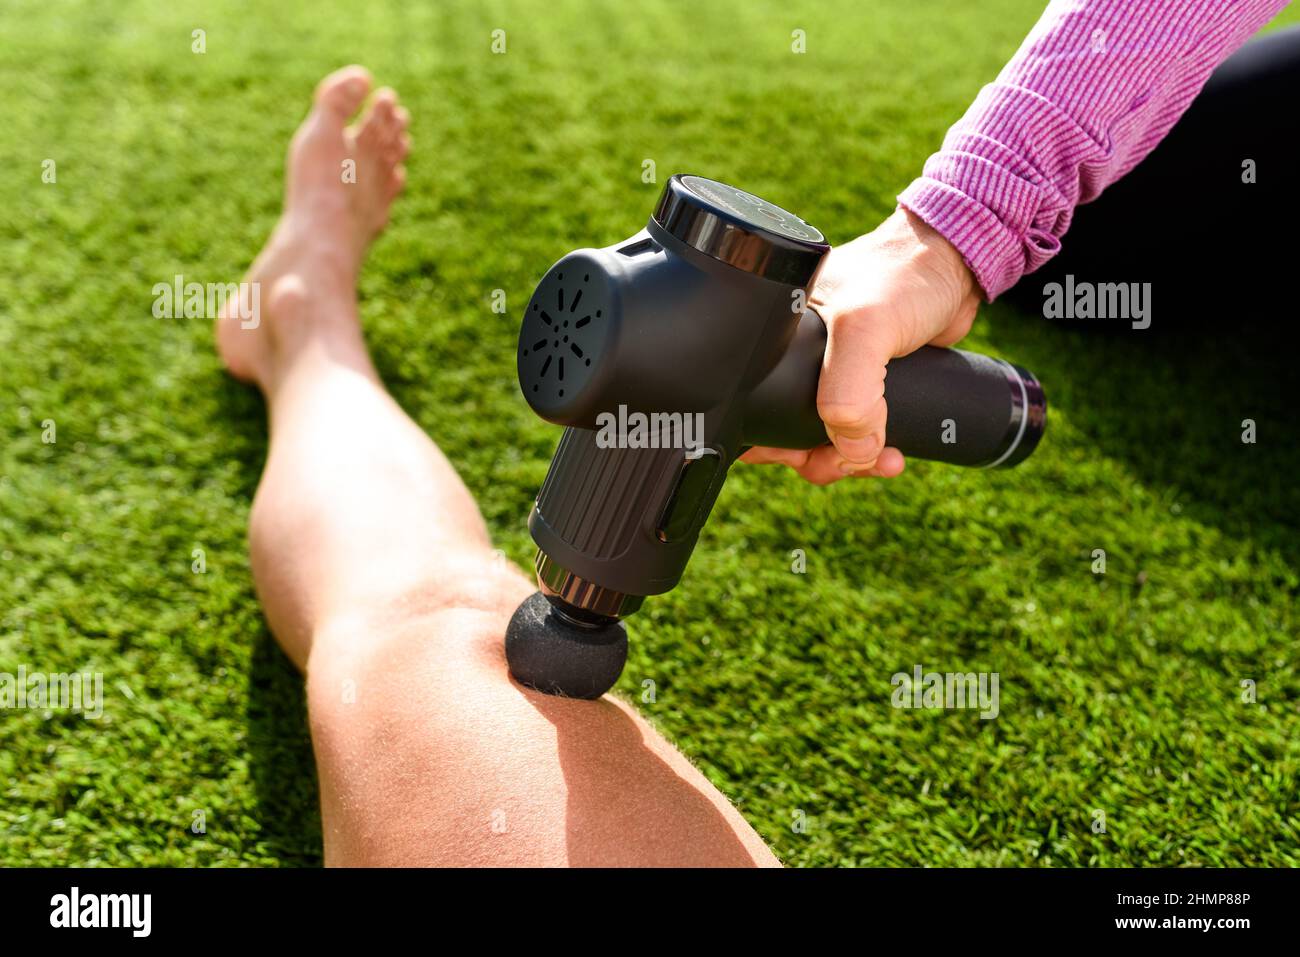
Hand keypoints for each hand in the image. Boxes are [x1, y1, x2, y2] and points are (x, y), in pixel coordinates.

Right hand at [741, 207, 979, 483]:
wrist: (957, 264)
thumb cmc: (903, 275)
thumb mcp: (862, 328)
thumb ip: (847, 393)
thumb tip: (849, 450)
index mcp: (777, 337)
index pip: (754, 402)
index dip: (771, 440)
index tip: (802, 455)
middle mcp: (799, 355)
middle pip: (786, 429)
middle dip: (815, 458)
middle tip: (845, 464)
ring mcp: (834, 372)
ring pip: (824, 437)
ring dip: (849, 460)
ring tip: (881, 462)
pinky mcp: (868, 384)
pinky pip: (856, 432)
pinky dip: (871, 451)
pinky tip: (892, 454)